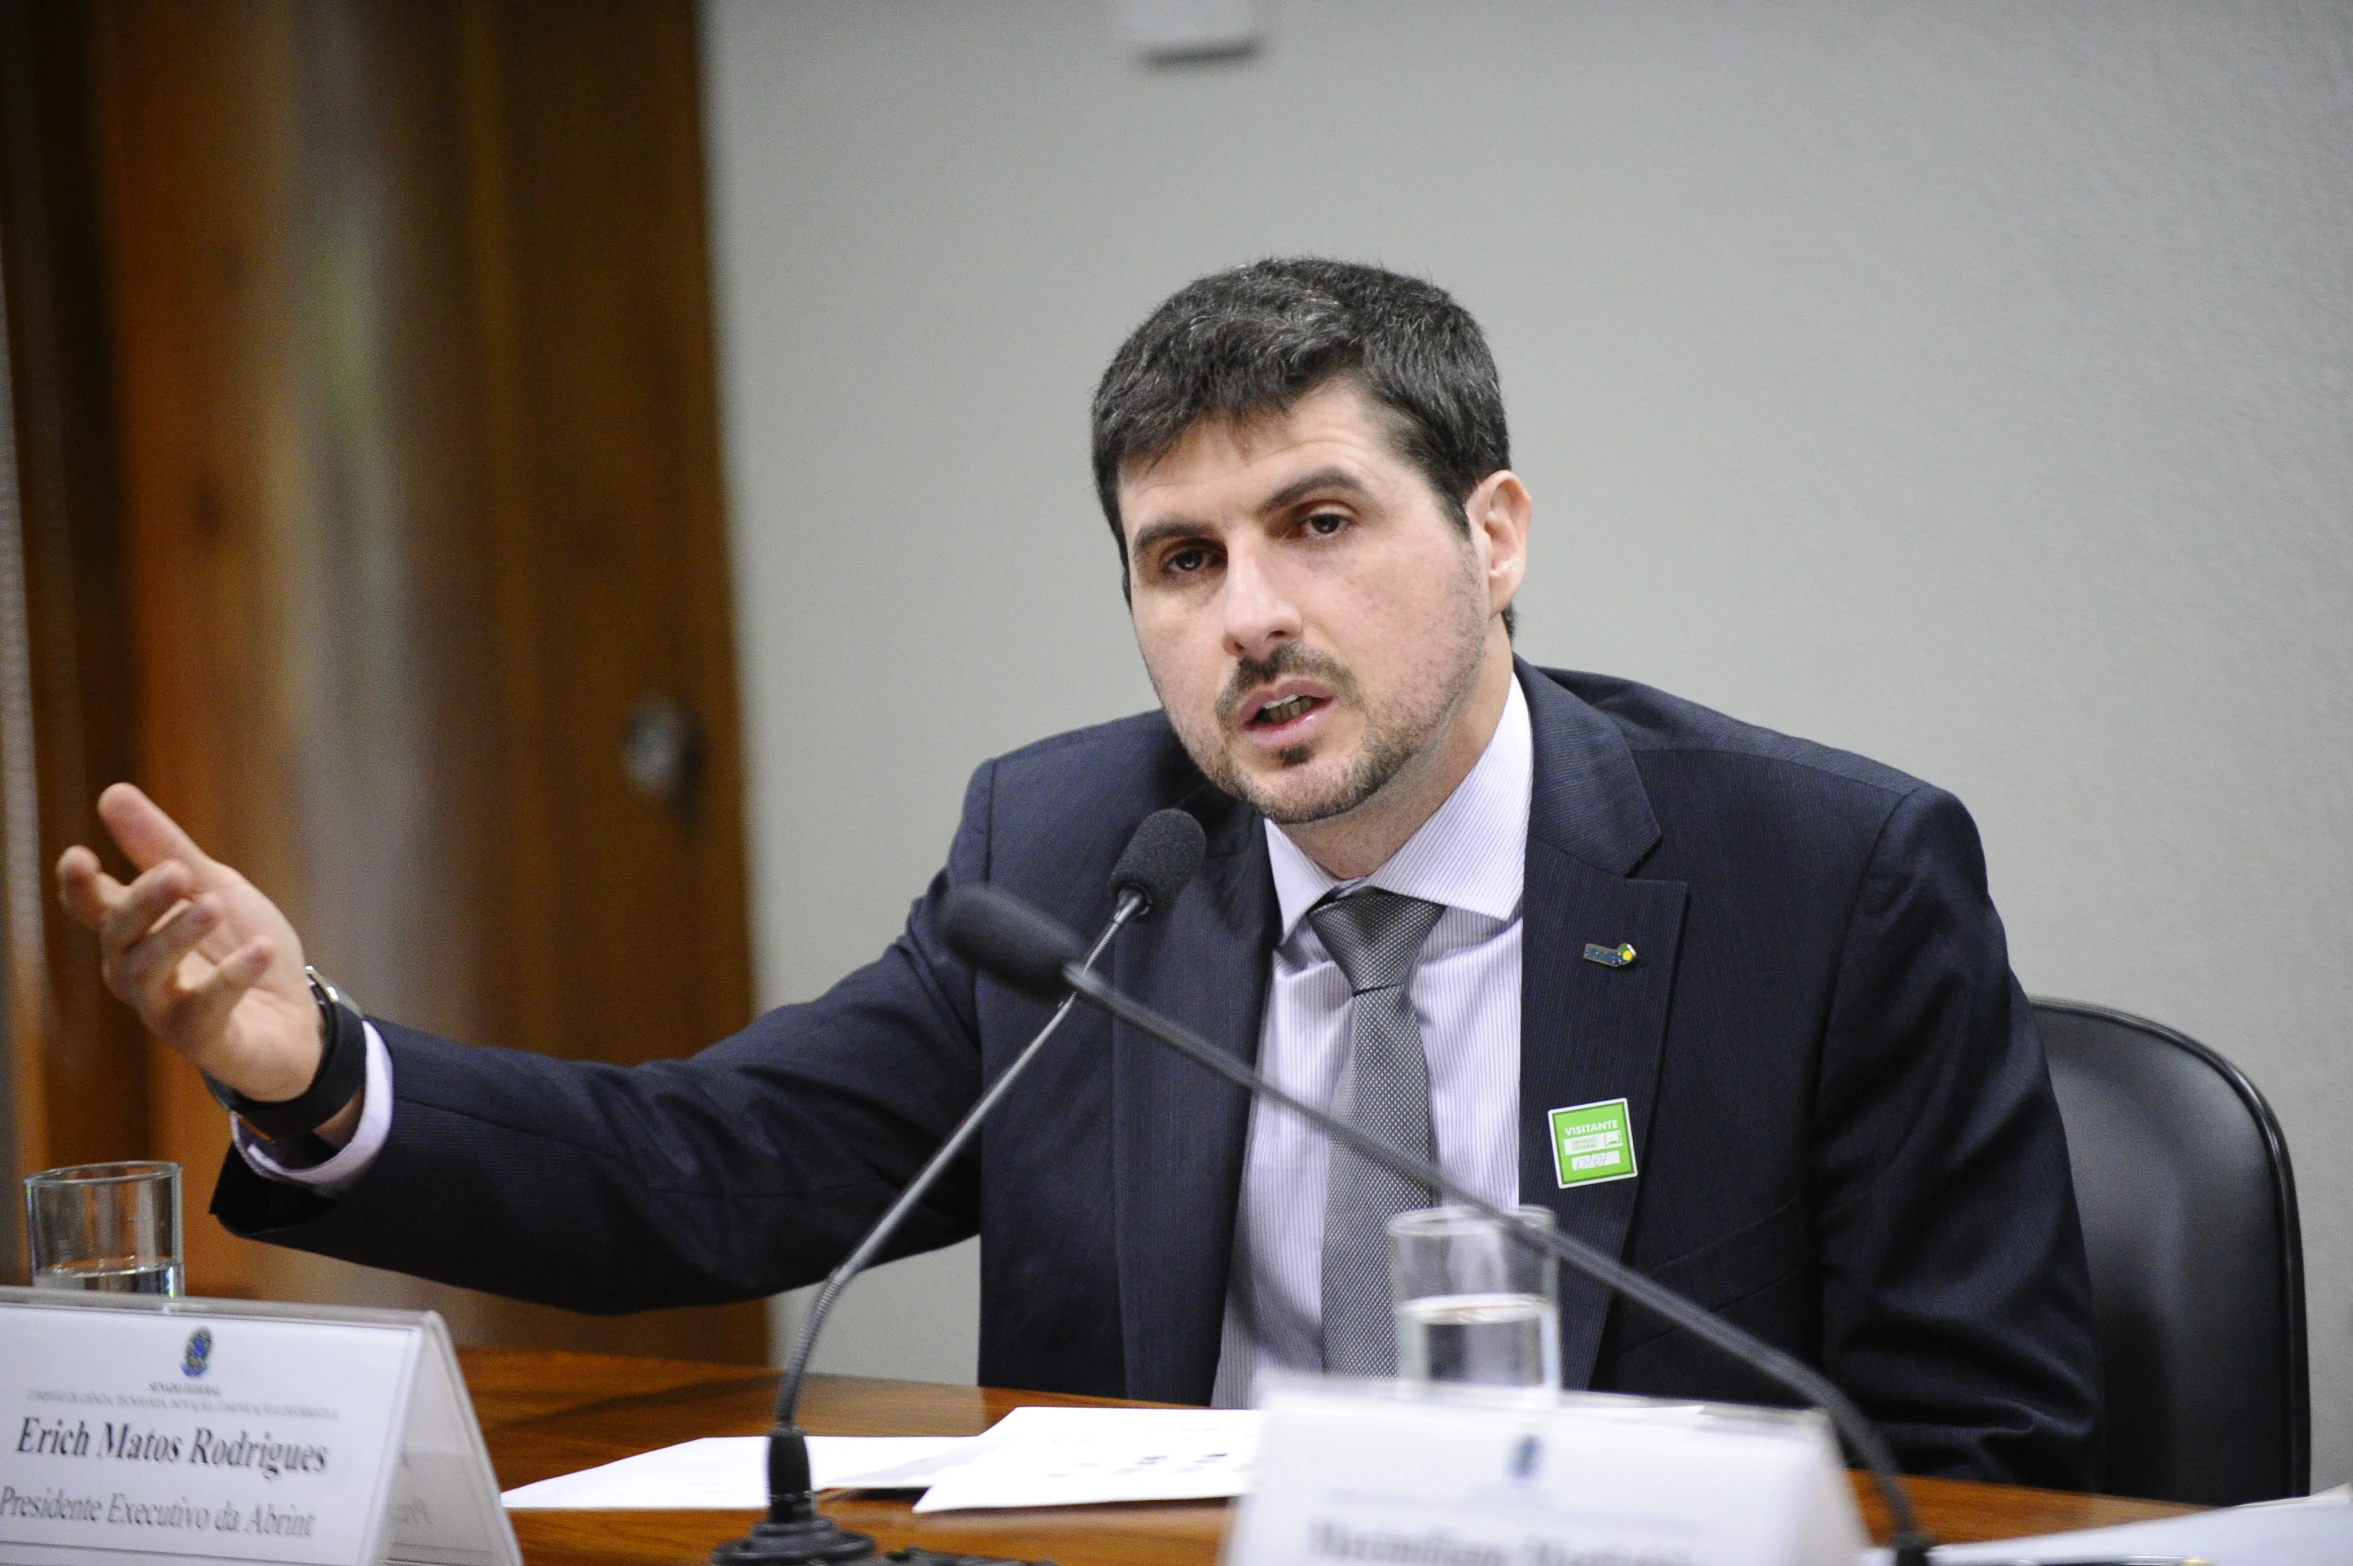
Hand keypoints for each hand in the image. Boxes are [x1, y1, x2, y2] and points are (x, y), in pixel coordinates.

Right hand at [56, 784, 337, 1121]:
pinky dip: (232, 977)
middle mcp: (139, 975)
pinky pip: (206, 1011)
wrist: (297, 1021)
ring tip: (213, 906)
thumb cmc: (242, 950)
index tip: (79, 856)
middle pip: (119, 936)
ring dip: (179, 935)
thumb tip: (111, 793)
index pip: (92, 908)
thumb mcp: (215, 888)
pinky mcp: (205, 1040)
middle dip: (143, 902)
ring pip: (148, 973)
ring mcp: (167, 1011)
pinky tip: (260, 950)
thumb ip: (164, 848)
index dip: (78, 886)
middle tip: (177, 871)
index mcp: (137, 934)